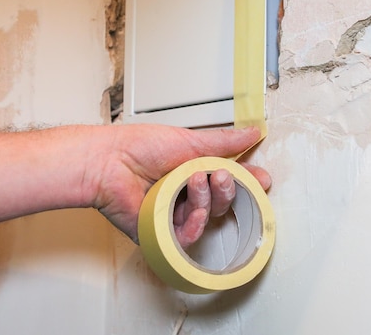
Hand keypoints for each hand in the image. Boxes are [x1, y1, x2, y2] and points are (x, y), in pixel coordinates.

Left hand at [89, 125, 270, 247]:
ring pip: (207, 217)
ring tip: (192, 180)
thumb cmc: (140, 147)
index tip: (260, 178)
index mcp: (193, 171)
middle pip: (221, 201)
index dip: (245, 181)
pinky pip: (187, 237)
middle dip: (227, 188)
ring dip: (205, 199)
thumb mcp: (190, 140)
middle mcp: (184, 193)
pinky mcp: (161, 232)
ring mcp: (173, 213)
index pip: (226, 180)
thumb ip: (224, 142)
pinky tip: (191, 212)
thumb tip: (251, 132)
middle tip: (219, 174)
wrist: (110, 162)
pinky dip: (193, 224)